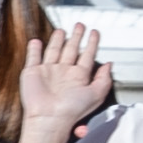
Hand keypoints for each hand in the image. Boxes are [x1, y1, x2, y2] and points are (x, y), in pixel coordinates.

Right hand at [15, 22, 110, 142]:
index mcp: (79, 77)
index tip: (95, 32)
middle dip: (76, 37)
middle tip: (80, 25)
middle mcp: (64, 73)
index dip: (92, 43)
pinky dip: (34, 49)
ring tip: (62, 30)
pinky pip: (33, 57)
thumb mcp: (96, 94)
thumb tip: (109, 65)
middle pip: (71, 50)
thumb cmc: (71, 111)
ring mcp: (48, 72)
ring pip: (54, 51)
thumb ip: (104, 79)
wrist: (49, 118)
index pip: (87, 55)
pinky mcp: (32, 73)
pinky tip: (37, 41)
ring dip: (58, 40)